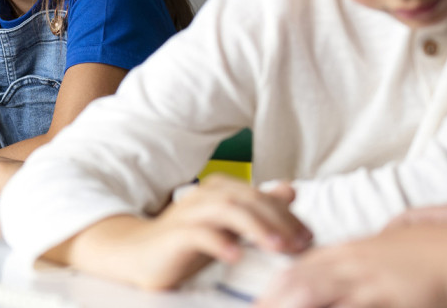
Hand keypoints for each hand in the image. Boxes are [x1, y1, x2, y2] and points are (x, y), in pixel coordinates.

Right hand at [58, 176, 311, 289]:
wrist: (137, 255)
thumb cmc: (186, 244)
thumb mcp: (228, 227)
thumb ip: (257, 210)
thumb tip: (290, 191)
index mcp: (220, 190)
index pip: (262, 195)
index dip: (289, 215)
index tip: (310, 239)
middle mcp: (205, 195)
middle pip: (249, 199)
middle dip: (279, 221)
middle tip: (302, 245)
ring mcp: (188, 213)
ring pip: (228, 210)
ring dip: (257, 228)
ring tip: (278, 248)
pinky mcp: (174, 235)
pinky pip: (199, 234)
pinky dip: (220, 243)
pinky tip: (236, 256)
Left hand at [257, 227, 446, 307]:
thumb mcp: (412, 236)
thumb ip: (390, 239)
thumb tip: (383, 237)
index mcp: (362, 249)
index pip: (311, 263)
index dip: (284, 280)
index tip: (264, 295)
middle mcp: (361, 264)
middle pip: (305, 279)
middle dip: (275, 298)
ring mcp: (374, 283)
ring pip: (319, 295)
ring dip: (295, 304)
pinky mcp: (391, 299)